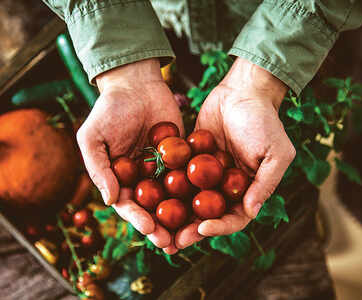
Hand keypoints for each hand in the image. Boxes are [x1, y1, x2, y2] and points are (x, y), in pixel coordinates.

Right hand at [76, 59, 182, 249]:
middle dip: (162, 226)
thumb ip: (98, 168)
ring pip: (174, 197)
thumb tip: (110, 200)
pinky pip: (190, 174)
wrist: (136, 84)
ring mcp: (164, 168)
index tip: (149, 230)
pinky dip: (198, 189)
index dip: (138, 219)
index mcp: (121, 178)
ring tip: (192, 233)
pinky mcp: (182, 156)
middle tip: (173, 242)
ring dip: (182, 216)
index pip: (129, 205)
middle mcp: (143, 178)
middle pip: (153, 207)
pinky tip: (209, 202)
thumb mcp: (93, 137)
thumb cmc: (109, 109)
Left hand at [174, 57, 295, 249]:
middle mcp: (226, 187)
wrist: (242, 91)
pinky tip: (151, 197)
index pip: (235, 217)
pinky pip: (179, 176)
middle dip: (192, 229)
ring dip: (177, 215)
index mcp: (248, 189)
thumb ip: (265, 183)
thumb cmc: (264, 121)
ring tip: (158, 228)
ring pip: (190, 200)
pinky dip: (167, 188)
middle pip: (209, 215)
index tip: (202, 229)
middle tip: (173, 242)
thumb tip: (252, 212)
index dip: (219, 227)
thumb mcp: (275, 153)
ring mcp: (207, 174)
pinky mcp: (191, 159)